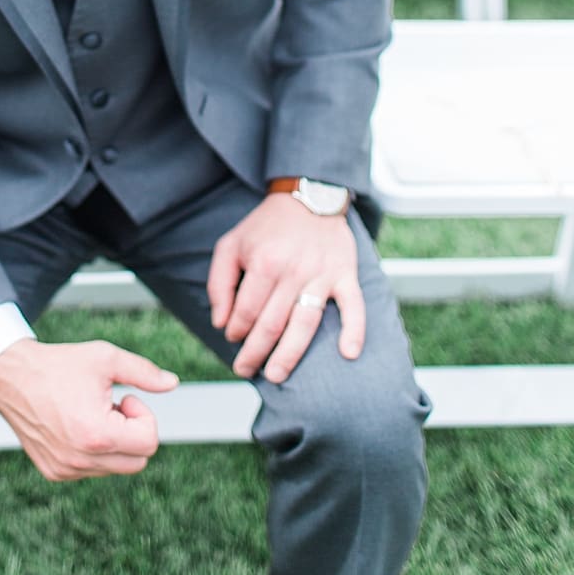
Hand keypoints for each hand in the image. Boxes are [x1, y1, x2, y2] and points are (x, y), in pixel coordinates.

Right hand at [0, 338, 178, 480]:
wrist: (10, 375)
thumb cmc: (58, 365)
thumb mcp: (104, 358)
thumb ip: (143, 372)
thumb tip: (173, 383)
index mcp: (97, 434)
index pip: (149, 442)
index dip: (143, 416)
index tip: (123, 397)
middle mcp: (81, 459)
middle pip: (138, 461)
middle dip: (132, 433)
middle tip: (110, 407)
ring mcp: (66, 469)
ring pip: (116, 467)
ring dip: (113, 443)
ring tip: (89, 415)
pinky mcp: (54, 472)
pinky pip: (92, 470)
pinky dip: (93, 452)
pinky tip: (75, 426)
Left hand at [207, 192, 364, 383]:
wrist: (307, 199)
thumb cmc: (265, 227)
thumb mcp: (230, 245)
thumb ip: (219, 283)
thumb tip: (220, 322)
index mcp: (263, 263)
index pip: (246, 310)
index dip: (236, 331)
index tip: (232, 341)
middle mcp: (293, 271)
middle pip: (272, 323)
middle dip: (255, 353)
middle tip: (245, 371)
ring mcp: (322, 275)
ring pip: (305, 323)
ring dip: (290, 354)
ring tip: (276, 375)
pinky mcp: (346, 276)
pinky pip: (354, 307)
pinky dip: (354, 331)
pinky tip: (348, 354)